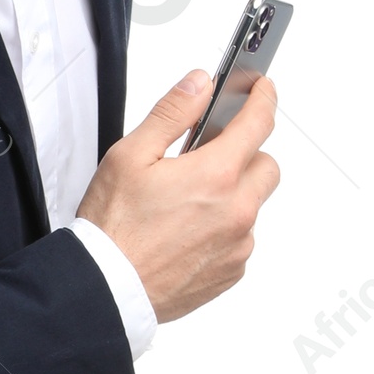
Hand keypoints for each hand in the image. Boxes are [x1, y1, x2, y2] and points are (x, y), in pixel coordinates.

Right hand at [75, 66, 279, 322]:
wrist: (107, 289)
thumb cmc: (113, 228)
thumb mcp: (131, 155)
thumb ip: (173, 113)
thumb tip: (200, 84)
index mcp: (216, 175)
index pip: (259, 122)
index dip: (262, 98)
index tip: (259, 90)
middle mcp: (236, 210)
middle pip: (266, 166)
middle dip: (246, 154)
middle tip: (210, 157)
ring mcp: (237, 244)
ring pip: (253, 205)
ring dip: (233, 195)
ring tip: (189, 203)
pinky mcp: (232, 271)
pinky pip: (241, 239)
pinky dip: (224, 229)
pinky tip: (189, 231)